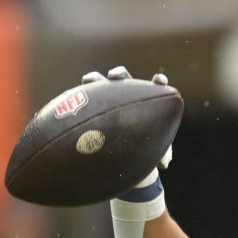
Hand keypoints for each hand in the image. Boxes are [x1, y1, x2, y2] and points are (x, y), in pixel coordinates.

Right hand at [83, 66, 173, 181]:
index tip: (158, 81)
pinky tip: (72, 96)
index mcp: (146, 99)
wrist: (126, 149)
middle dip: (118, 73)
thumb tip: (164, 163)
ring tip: (88, 79)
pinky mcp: (94, 103)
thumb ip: (162, 153)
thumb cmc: (144, 146)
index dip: (158, 81)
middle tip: (113, 76)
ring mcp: (109, 96)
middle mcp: (127, 93)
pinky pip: (85, 97)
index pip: (154, 85)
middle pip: (123, 77)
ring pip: (100, 83)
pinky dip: (80, 95)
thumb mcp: (154, 150)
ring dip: (94, 78)